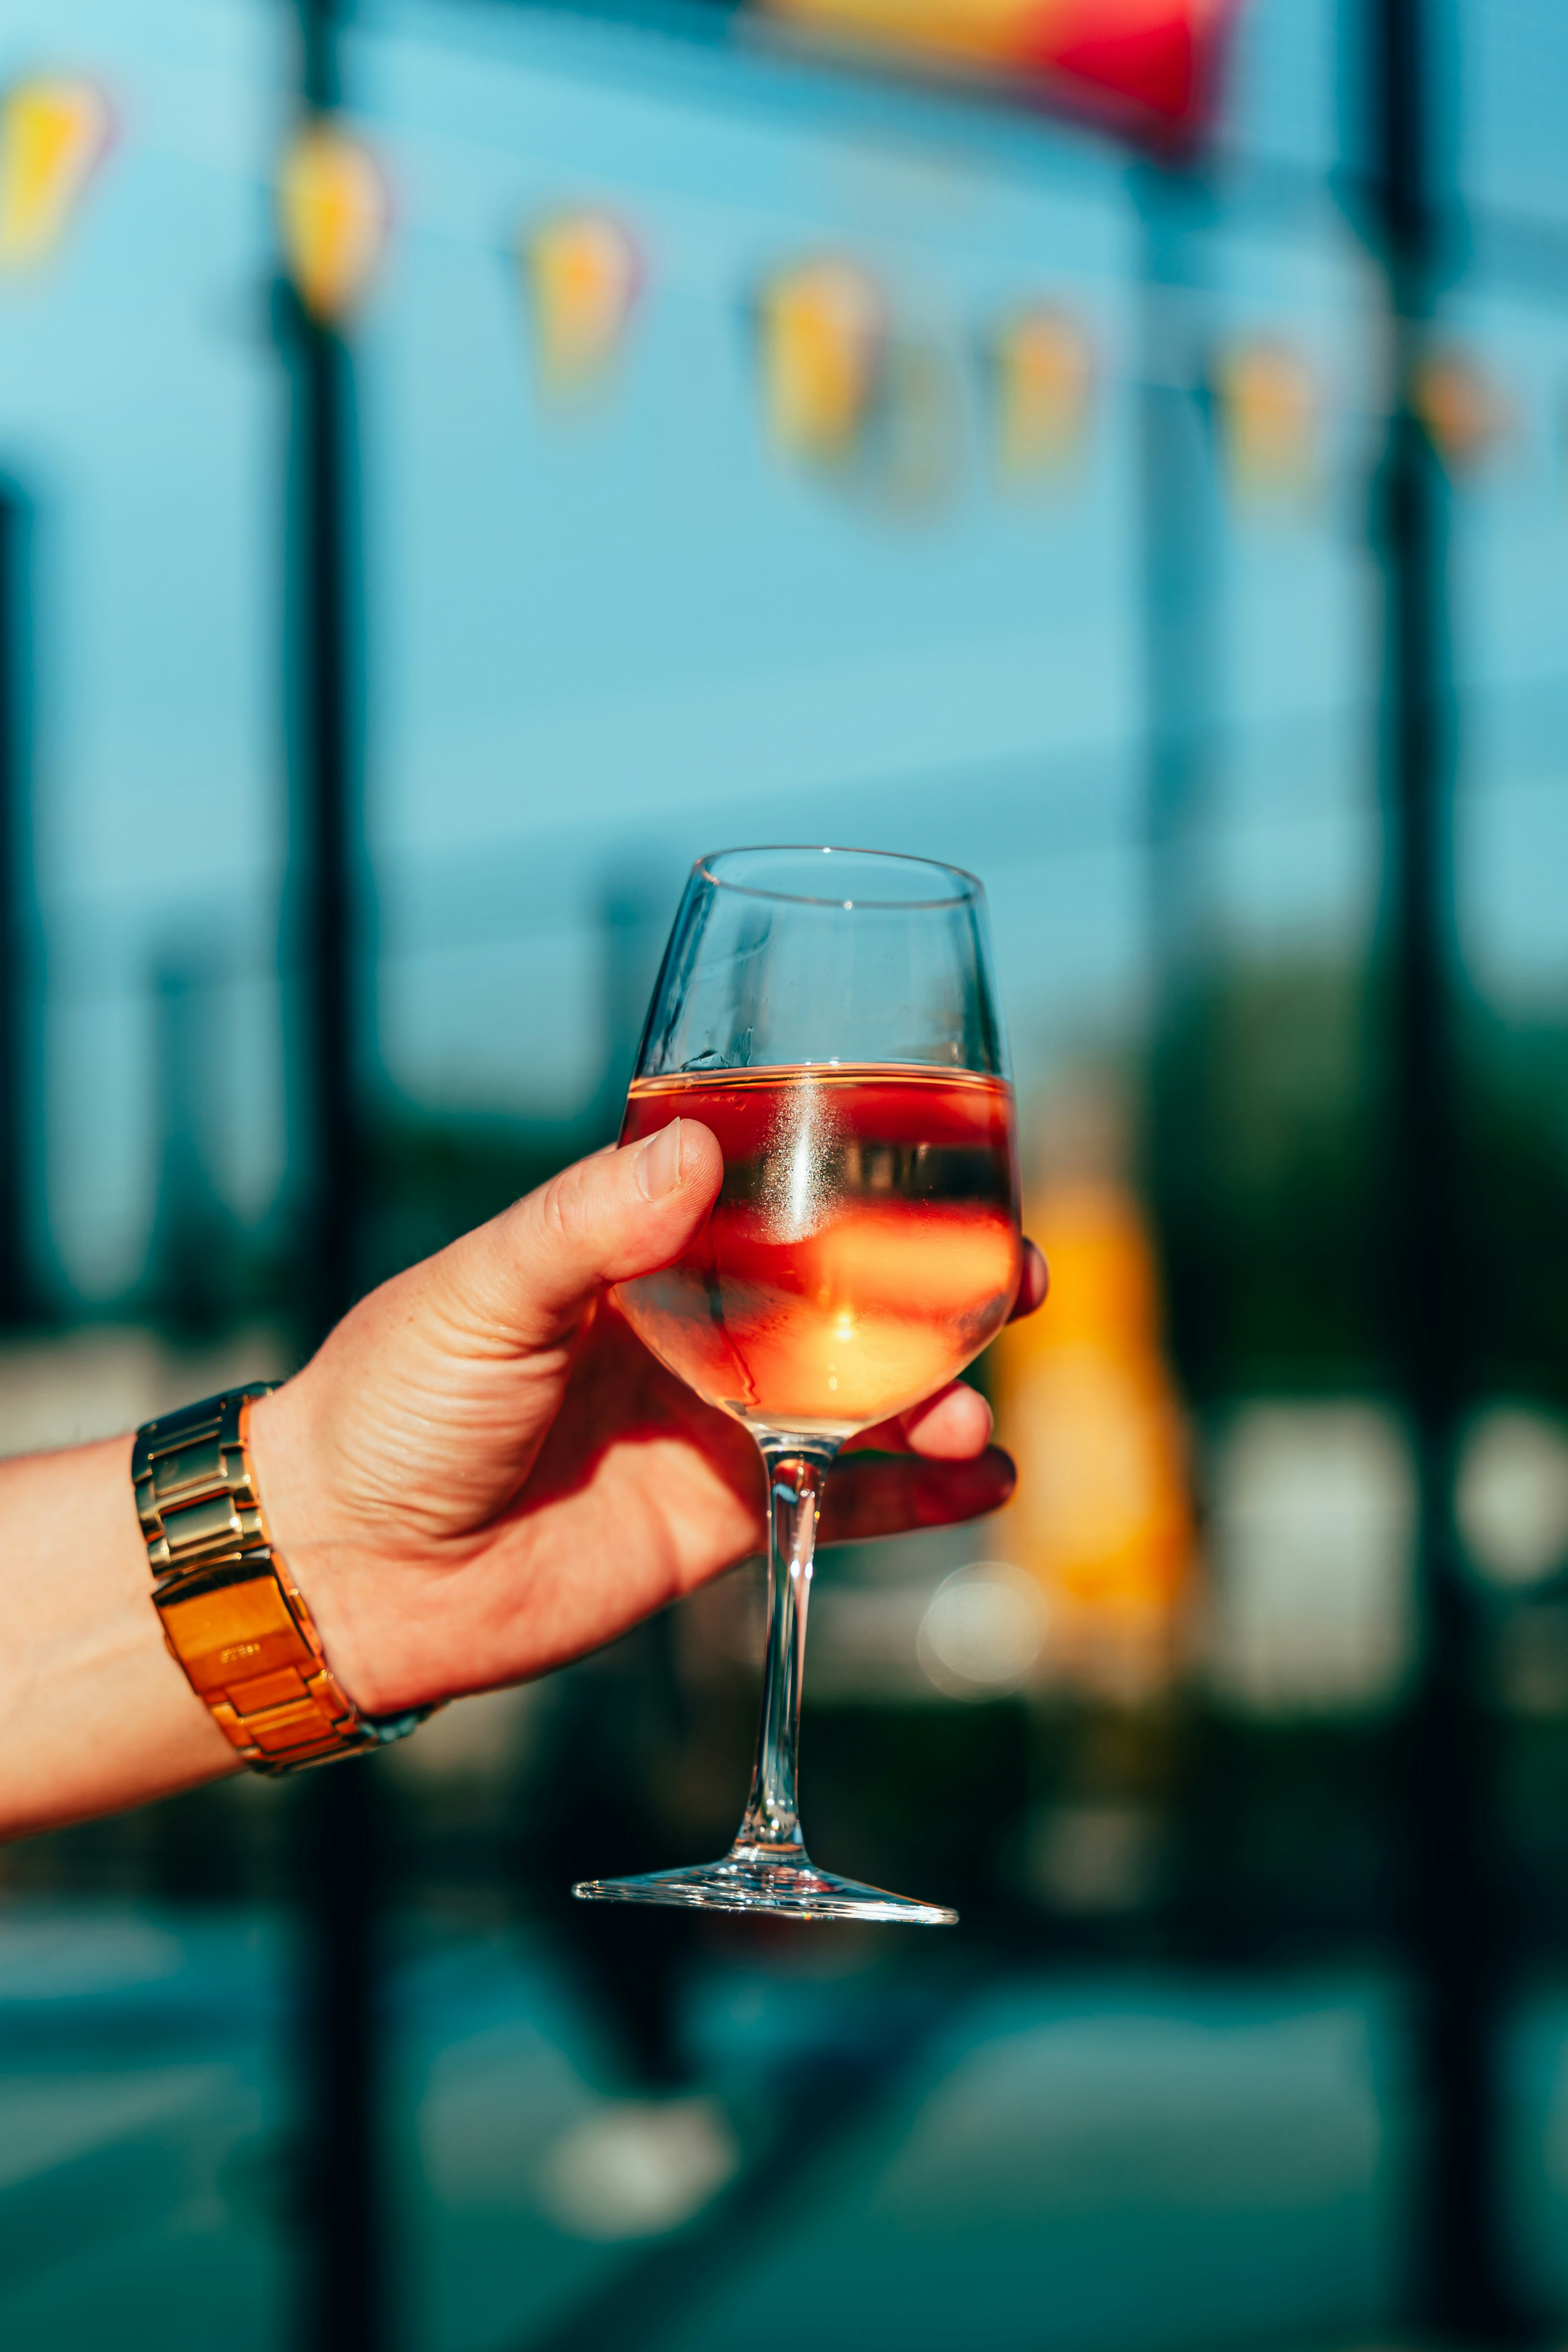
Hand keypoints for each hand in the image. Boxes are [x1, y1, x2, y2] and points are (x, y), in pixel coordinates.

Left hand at [250, 1118, 1047, 1715]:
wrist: (350, 1567)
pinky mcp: (720, 1515)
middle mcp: (696, 1326)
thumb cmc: (393, 1402)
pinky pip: (840, 1503)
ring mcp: (715, 1422)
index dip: (871, 1183)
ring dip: (938, 1397)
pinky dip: (918, 1498)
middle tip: (1020, 1284)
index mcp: (641, 1248)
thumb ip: (588, 1226)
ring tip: (975, 1413)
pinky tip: (987, 1482)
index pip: (780, 1196)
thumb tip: (693, 1152)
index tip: (955, 1169)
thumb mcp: (484, 1293)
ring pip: (862, 1399)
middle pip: (849, 1294)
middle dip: (941, 1289)